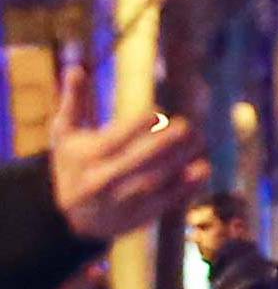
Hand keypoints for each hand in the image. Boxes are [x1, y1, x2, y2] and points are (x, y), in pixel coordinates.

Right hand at [48, 69, 206, 243]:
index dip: (139, 125)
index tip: (160, 111)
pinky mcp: (138, 218)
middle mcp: (102, 181)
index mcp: (86, 157)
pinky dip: (184, 189)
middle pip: (137, 162)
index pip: (115, 139)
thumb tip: (76, 68)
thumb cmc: (71, 165)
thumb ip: (74, 102)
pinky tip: (201, 172)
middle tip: (188, 126)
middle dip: (165, 144)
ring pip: (153, 184)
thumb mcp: (65, 134)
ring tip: (201, 146)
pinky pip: (163, 204)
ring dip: (179, 165)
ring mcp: (121, 202)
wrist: (71, 219)